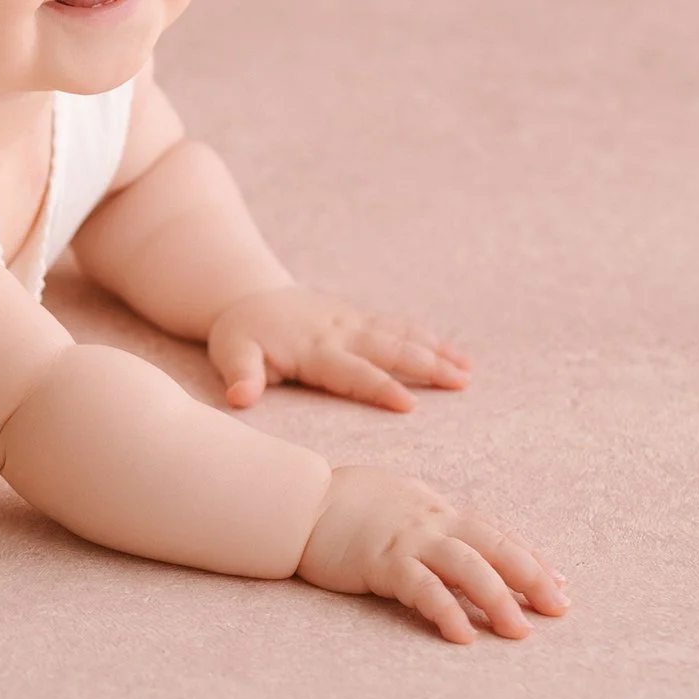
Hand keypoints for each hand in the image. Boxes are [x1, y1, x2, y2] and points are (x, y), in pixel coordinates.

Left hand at [205, 284, 470, 410]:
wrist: (247, 295)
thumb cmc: (241, 334)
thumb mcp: (231, 353)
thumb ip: (240, 375)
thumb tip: (239, 399)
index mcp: (313, 349)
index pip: (351, 372)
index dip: (379, 388)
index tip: (410, 404)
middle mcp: (340, 333)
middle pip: (388, 349)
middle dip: (425, 365)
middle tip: (460, 383)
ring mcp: (353, 322)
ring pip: (401, 335)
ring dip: (435, 352)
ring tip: (468, 373)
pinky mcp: (360, 318)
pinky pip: (399, 327)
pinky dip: (429, 338)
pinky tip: (457, 356)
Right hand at [298, 464, 569, 642]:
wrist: (297, 501)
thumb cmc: (344, 503)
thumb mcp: (398, 501)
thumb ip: (430, 520)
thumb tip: (461, 540)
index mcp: (436, 507)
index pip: (495, 533)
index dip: (530, 558)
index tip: (559, 584)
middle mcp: (431, 520)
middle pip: (494, 547)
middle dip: (531, 578)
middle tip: (558, 609)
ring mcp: (407, 539)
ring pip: (468, 567)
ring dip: (498, 599)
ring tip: (519, 631)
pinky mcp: (381, 561)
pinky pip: (423, 587)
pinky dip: (446, 610)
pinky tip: (463, 634)